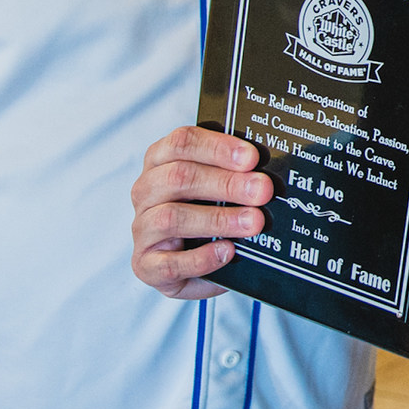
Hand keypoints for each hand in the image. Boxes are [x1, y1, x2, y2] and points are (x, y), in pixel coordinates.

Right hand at [132, 125, 272, 299]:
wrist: (192, 265)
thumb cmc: (207, 214)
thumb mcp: (218, 189)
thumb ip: (234, 174)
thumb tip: (266, 173)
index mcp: (160, 161)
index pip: (181, 143)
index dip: (217, 148)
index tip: (252, 158)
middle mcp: (145, 191)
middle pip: (178, 177)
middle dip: (225, 183)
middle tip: (262, 190)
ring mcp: (142, 229)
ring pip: (171, 218)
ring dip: (218, 219)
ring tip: (254, 222)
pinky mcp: (146, 266)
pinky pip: (170, 263)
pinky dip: (202, 258)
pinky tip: (228, 251)